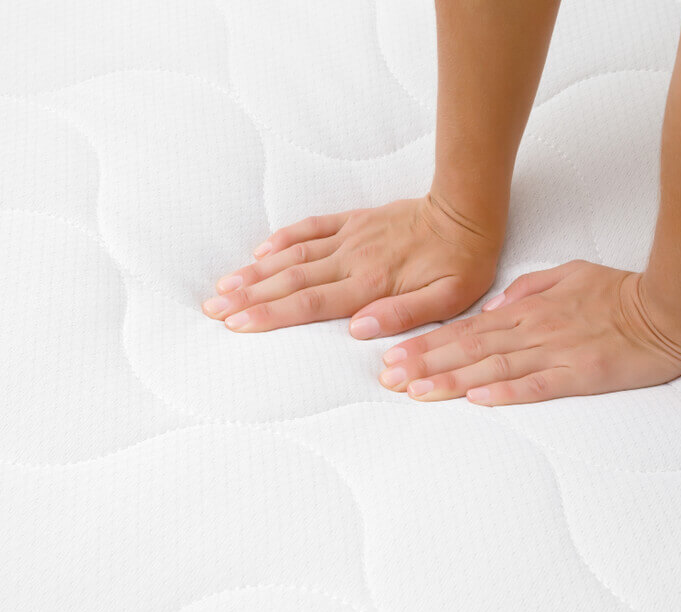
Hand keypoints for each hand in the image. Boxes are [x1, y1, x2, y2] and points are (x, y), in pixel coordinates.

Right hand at [202, 195, 501, 337]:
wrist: (467, 212)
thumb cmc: (461, 263)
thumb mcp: (447, 299)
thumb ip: (403, 315)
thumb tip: (359, 330)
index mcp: (370, 284)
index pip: (309, 304)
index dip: (270, 314)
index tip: (237, 324)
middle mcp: (351, 260)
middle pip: (289, 281)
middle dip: (247, 297)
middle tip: (213, 310)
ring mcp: (349, 238)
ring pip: (292, 257)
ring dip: (255, 272)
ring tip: (222, 286)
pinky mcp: (353, 222)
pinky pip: (311, 228)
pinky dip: (283, 239)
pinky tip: (260, 252)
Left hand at [378, 260, 680, 404]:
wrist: (669, 305)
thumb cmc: (618, 293)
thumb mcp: (565, 276)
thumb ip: (525, 291)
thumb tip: (491, 308)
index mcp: (526, 311)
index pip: (465, 331)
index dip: (426, 345)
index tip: (393, 357)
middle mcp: (532, 331)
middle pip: (468, 350)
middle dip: (424, 364)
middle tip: (387, 378)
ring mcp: (555, 351)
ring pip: (493, 367)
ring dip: (452, 380)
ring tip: (416, 392)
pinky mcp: (581, 372)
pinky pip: (540, 384)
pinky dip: (507, 392)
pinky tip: (479, 400)